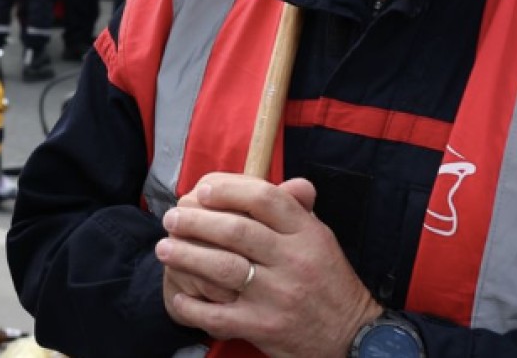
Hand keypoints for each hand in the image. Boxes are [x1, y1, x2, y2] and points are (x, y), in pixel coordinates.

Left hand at [155, 173, 379, 357]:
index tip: (202, 190)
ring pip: (222, 268)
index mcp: (307, 234)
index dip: (229, 190)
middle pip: (235, 230)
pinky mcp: (265, 327)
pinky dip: (193, 306)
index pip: (265, 199)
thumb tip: (281, 179)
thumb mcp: (321, 239)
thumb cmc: (328, 281)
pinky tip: (179, 296)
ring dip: (185, 256)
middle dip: (194, 221)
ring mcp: (278, 295)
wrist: (352, 337)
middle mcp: (293, 261)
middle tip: (171, 217)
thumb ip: (296, 211)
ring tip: (164, 248)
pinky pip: (219, 315)